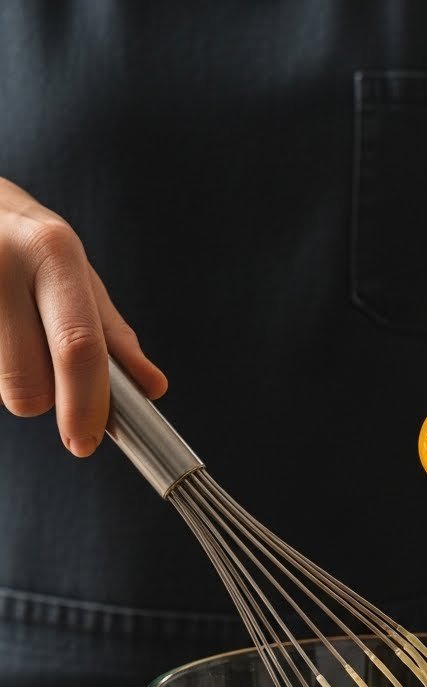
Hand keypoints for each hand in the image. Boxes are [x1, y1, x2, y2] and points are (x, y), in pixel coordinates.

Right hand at [0, 177, 165, 455]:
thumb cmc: (29, 246)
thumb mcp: (77, 275)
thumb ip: (113, 336)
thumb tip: (152, 388)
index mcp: (52, 252)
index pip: (77, 347)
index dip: (85, 404)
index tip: (85, 441)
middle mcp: (3, 264)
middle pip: (28, 387)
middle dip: (44, 396)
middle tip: (41, 360)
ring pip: (0, 388)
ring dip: (13, 379)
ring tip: (9, 330)